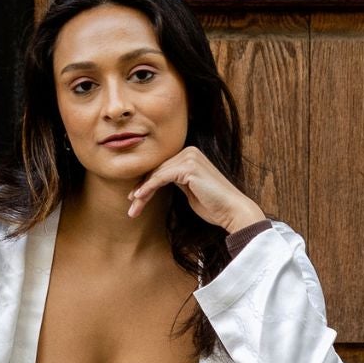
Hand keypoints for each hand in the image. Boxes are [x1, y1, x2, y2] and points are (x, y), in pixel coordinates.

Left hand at [126, 144, 263, 233]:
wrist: (233, 211)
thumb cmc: (213, 206)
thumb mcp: (190, 190)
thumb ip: (176, 181)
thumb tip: (156, 181)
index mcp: (190, 154)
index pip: (162, 168)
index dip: (146, 183)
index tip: (134, 198)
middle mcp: (189, 151)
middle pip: (157, 170)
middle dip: (141, 189)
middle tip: (131, 207)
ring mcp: (189, 157)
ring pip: (156, 174)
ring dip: (142, 192)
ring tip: (133, 209)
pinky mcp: (188, 167)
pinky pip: (161, 177)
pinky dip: (148, 188)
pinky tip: (139, 198)